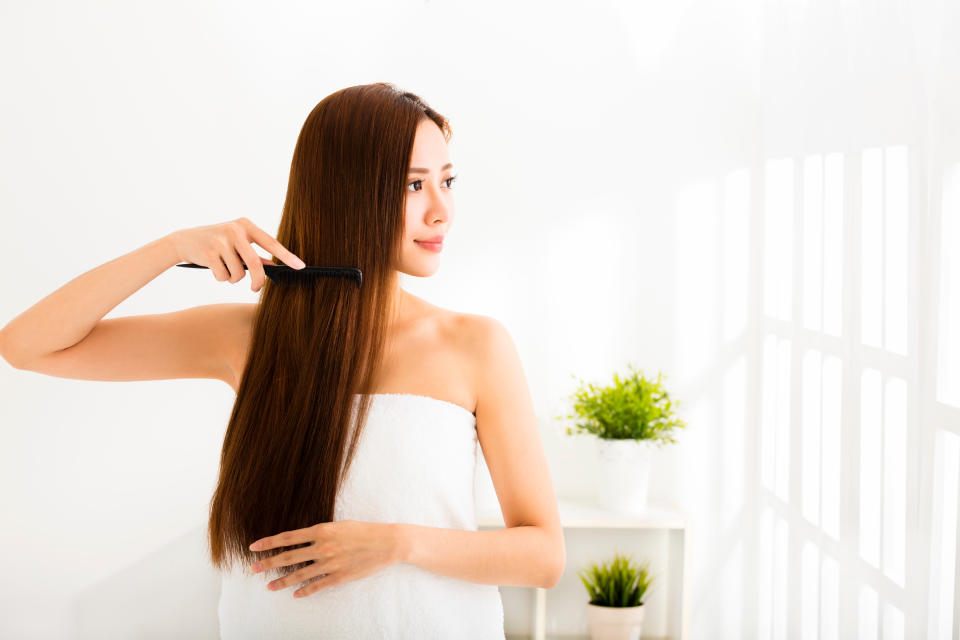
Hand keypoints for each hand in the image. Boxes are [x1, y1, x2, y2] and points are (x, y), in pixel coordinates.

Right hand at [169, 218, 305, 291]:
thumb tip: (276, 268)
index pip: (271, 242)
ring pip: (239, 274)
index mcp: (245, 225)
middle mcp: (235, 230)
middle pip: (256, 264)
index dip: (286, 256)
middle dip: (258, 281)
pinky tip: (213, 267)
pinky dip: (221, 278)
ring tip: (224, 268)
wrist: (184, 240)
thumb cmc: (216, 242)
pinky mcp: (209, 253)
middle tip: (256, 288)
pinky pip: (224, 276)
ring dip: (233, 278)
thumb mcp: (237, 242)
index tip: (300, 266)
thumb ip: (255, 253)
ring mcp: (221, 241)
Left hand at [248, 520, 400, 597]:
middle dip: (268, 563)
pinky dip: (304, 591)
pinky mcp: (338, 577)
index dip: (269, 542)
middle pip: (288, 557)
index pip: (288, 537)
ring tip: (269, 586)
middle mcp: (322, 547)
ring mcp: (330, 563)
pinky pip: (316, 586)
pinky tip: (295, 594)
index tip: (254, 547)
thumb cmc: (364, 531)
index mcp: (321, 530)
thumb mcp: (339, 525)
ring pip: (299, 574)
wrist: (387, 543)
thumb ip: (320, 532)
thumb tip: (303, 538)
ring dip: (282, 581)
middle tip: (253, 569)